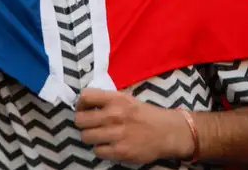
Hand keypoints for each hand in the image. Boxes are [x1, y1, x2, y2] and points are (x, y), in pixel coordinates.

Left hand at [75, 89, 193, 163]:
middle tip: (91, 125)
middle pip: (80, 120)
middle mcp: (114, 115)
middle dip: (83, 123)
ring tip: (100, 136)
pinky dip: (101, 149)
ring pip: (85, 137)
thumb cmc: (144, 114)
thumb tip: (84, 104)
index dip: (81, 104)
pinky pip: (97, 151)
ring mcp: (117, 134)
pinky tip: (109, 145)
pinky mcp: (120, 151)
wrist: (167, 132)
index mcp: (116, 99)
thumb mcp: (127, 99)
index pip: (85, 96)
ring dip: (91, 137)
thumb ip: (107, 100)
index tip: (85, 109)